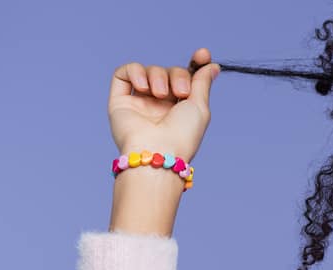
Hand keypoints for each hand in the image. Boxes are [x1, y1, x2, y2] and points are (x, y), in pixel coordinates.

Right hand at [108, 47, 219, 161]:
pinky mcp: (120, 101)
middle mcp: (160, 104)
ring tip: (161, 94)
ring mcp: (140, 102)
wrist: (157, 152)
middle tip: (181, 92)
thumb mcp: (199, 106)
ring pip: (149, 70)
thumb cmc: (182, 135)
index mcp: (181, 108)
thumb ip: (202, 83)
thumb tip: (212, 65)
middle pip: (169, 71)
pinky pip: (124, 73)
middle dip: (177, 75)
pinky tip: (144, 86)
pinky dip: (135, 72)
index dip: (194, 63)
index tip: (202, 55)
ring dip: (158, 76)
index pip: (185, 77)